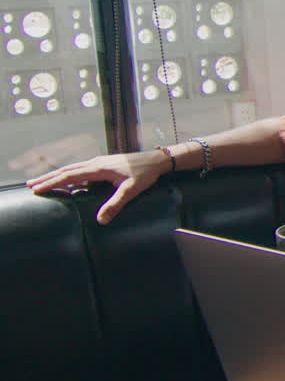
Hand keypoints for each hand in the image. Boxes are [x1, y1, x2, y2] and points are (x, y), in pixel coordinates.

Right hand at [25, 149, 169, 223]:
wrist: (157, 160)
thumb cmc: (145, 173)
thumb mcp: (131, 190)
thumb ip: (115, 204)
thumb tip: (100, 220)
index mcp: (99, 168)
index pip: (70, 175)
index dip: (52, 182)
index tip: (37, 188)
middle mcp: (96, 163)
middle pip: (66, 171)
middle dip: (48, 178)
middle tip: (30, 185)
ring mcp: (99, 163)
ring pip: (73, 170)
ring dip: (57, 176)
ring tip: (42, 183)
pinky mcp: (104, 166)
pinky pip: (82, 171)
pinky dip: (70, 176)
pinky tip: (67, 183)